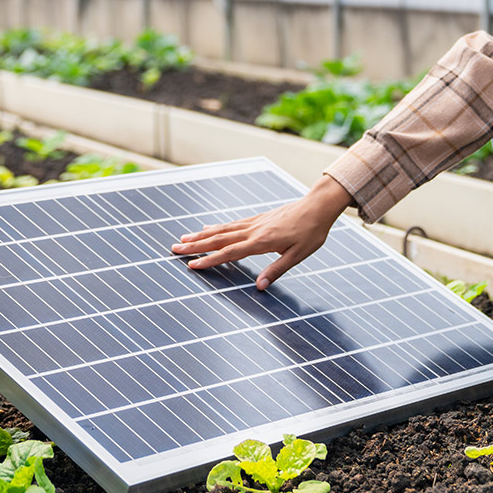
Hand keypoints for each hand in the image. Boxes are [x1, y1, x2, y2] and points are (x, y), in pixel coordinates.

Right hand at [171, 175, 352, 289]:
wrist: (318, 206)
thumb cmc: (311, 231)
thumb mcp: (298, 255)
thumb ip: (277, 270)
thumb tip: (260, 287)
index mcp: (262, 241)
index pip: (230, 253)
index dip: (210, 260)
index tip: (192, 265)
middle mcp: (253, 230)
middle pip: (219, 239)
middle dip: (196, 246)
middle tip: (174, 249)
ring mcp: (254, 223)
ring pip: (222, 230)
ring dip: (201, 235)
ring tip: (183, 239)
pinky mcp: (257, 219)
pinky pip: (231, 224)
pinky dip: (216, 227)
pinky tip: (207, 229)